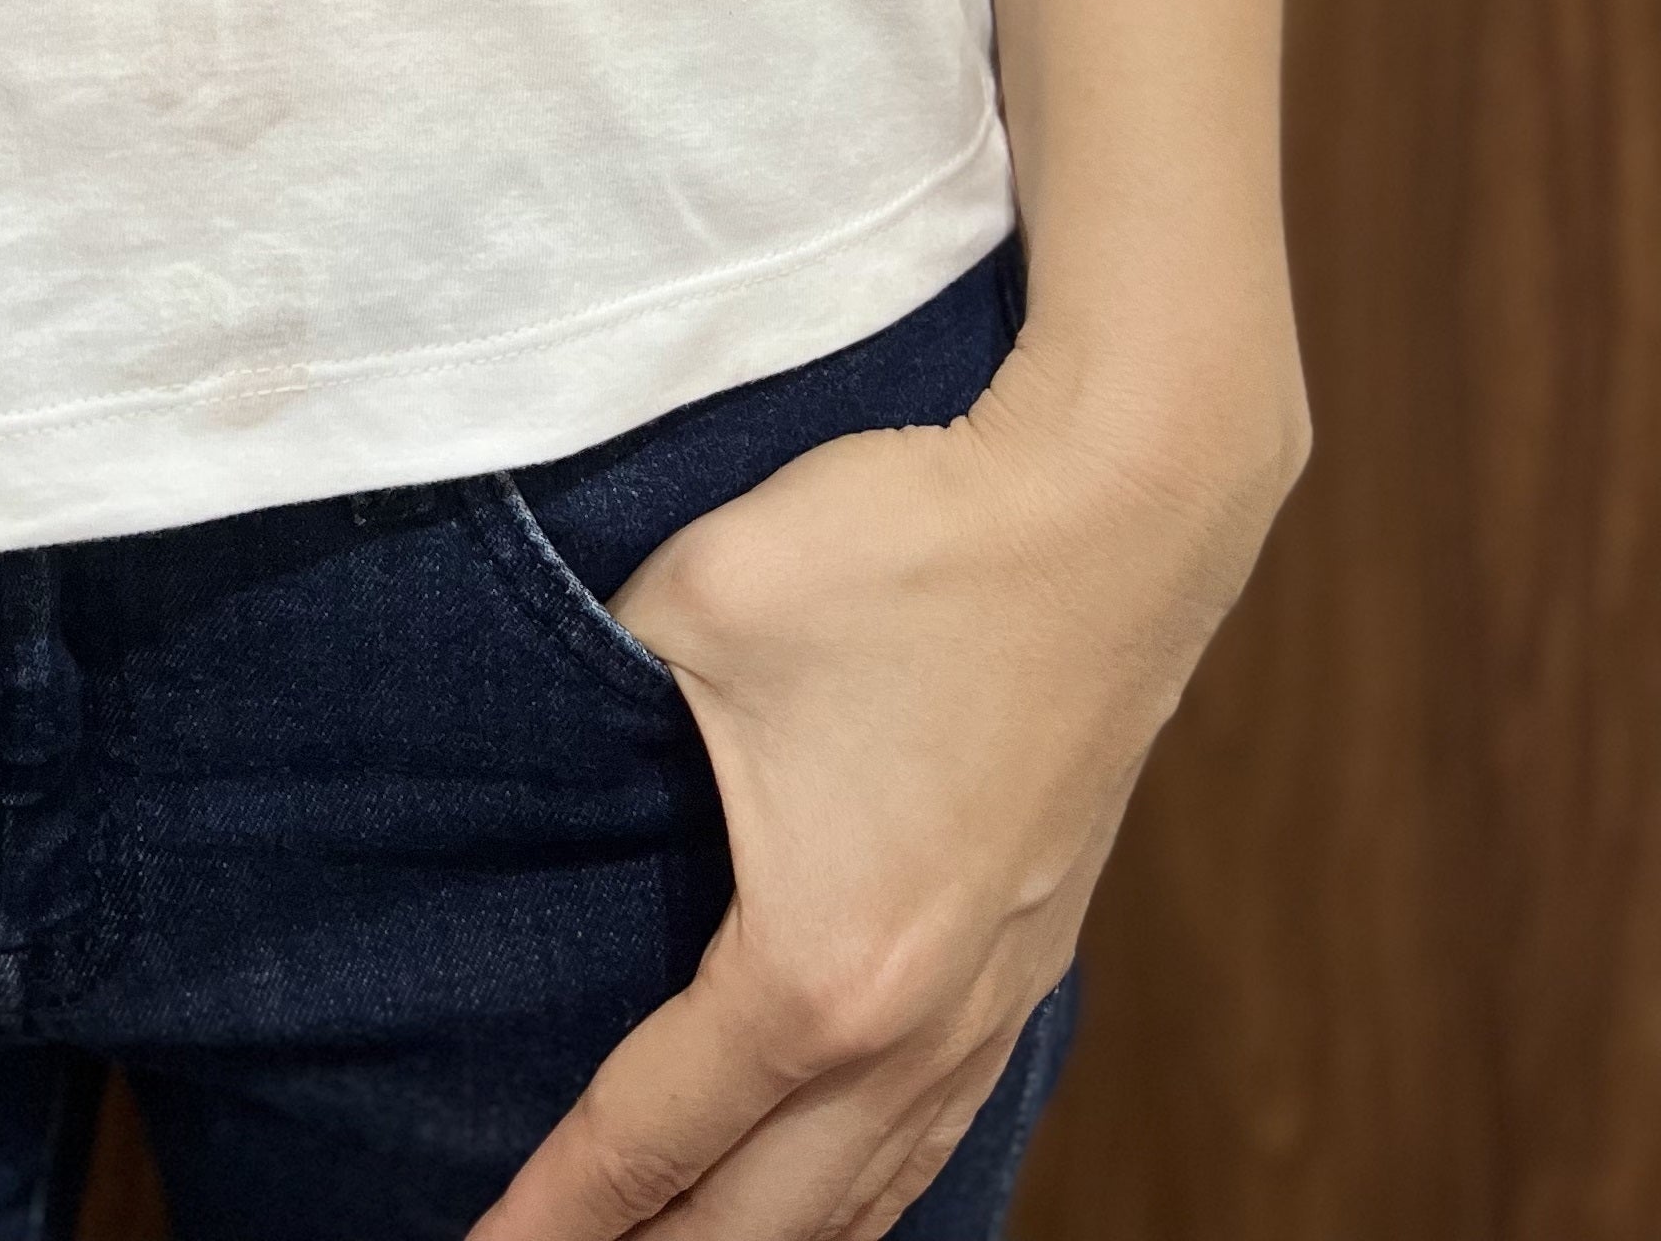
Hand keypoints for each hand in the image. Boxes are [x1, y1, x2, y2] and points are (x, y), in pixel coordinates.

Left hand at [466, 320, 1305, 1239]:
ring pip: (868, 1197)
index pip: (652, 1134)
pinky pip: (937, 1133)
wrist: (1122, 500)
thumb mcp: (696, 600)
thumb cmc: (912, 546)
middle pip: (764, 1222)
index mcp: (817, 969)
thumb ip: (596, 687)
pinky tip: (834, 1190)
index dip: (554, 1211)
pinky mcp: (1036, 954)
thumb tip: (546, 730)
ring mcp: (993, 1000)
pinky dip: (868, 1194)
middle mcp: (916, 1025)